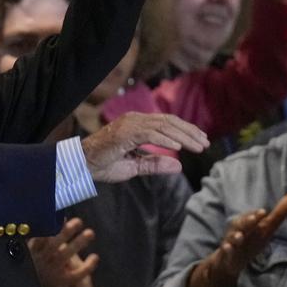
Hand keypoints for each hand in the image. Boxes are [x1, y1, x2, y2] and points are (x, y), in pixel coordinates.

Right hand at [28, 218, 97, 286]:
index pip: (41, 236)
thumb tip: (50, 220)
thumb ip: (37, 241)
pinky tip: (95, 257)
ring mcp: (53, 272)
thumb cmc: (36, 271)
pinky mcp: (64, 283)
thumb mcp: (30, 256)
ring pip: (66, 255)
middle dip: (66, 231)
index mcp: (33, 253)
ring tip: (90, 233)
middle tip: (79, 221)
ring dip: (79, 243)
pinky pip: (78, 274)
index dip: (51, 226)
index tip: (61, 217)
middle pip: (55, 243)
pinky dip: (88, 265)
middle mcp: (42, 261)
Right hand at [81, 112, 208, 182]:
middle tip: (205, 143)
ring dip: (182, 136)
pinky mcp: (124, 133)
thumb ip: (154, 164)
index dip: (186, 130)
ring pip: (162, 126)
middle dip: (189, 132)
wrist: (81, 165)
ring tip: (197, 146)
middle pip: (168, 121)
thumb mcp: (134, 166)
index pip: (167, 122)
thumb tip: (178, 165)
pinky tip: (177, 147)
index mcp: (137, 124)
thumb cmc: (104, 164)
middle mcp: (134, 120)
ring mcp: (128, 125)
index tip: (201, 140)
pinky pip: (149, 134)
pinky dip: (165, 140)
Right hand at [200, 194, 286, 285]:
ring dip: (236, 236)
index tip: (263, 212)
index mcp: (248, 224)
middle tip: (254, 219)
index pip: (252, 217)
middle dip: (247, 222)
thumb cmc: (251, 241)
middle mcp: (239, 230)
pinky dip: (227, 249)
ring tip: (240, 236)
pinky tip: (227, 247)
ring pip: (233, 237)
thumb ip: (278, 214)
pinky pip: (226, 251)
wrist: (231, 260)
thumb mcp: (266, 229)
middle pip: (242, 225)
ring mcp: (232, 242)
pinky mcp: (227, 254)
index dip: (257, 215)